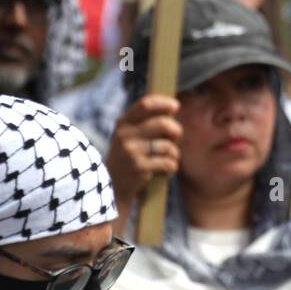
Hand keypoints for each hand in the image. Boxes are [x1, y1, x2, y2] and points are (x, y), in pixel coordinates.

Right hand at [105, 94, 181, 218]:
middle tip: (176, 138)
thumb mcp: (128, 135)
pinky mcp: (140, 168)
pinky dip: (171, 168)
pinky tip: (163, 171)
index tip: (175, 106)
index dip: (163, 103)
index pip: (145, 104)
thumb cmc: (128, 157)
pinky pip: (169, 163)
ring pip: (169, 146)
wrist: (114, 186)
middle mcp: (125, 135)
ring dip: (174, 154)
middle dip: (176, 131)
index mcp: (122, 123)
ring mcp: (131, 151)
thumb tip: (172, 107)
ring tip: (167, 159)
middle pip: (163, 124)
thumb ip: (145, 122)